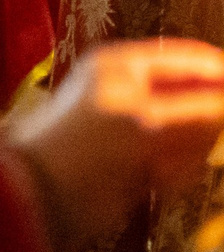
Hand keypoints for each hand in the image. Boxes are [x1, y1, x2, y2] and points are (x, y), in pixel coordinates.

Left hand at [6, 39, 223, 250]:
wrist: (46, 193)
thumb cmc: (89, 145)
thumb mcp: (146, 121)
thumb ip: (197, 111)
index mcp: (124, 66)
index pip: (185, 59)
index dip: (219, 72)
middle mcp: (132, 91)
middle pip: (195, 100)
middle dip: (198, 125)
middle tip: (170, 148)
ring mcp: (138, 127)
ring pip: (191, 136)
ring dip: (184, 155)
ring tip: (157, 165)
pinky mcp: (141, 161)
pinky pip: (178, 163)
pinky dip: (173, 173)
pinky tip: (153, 180)